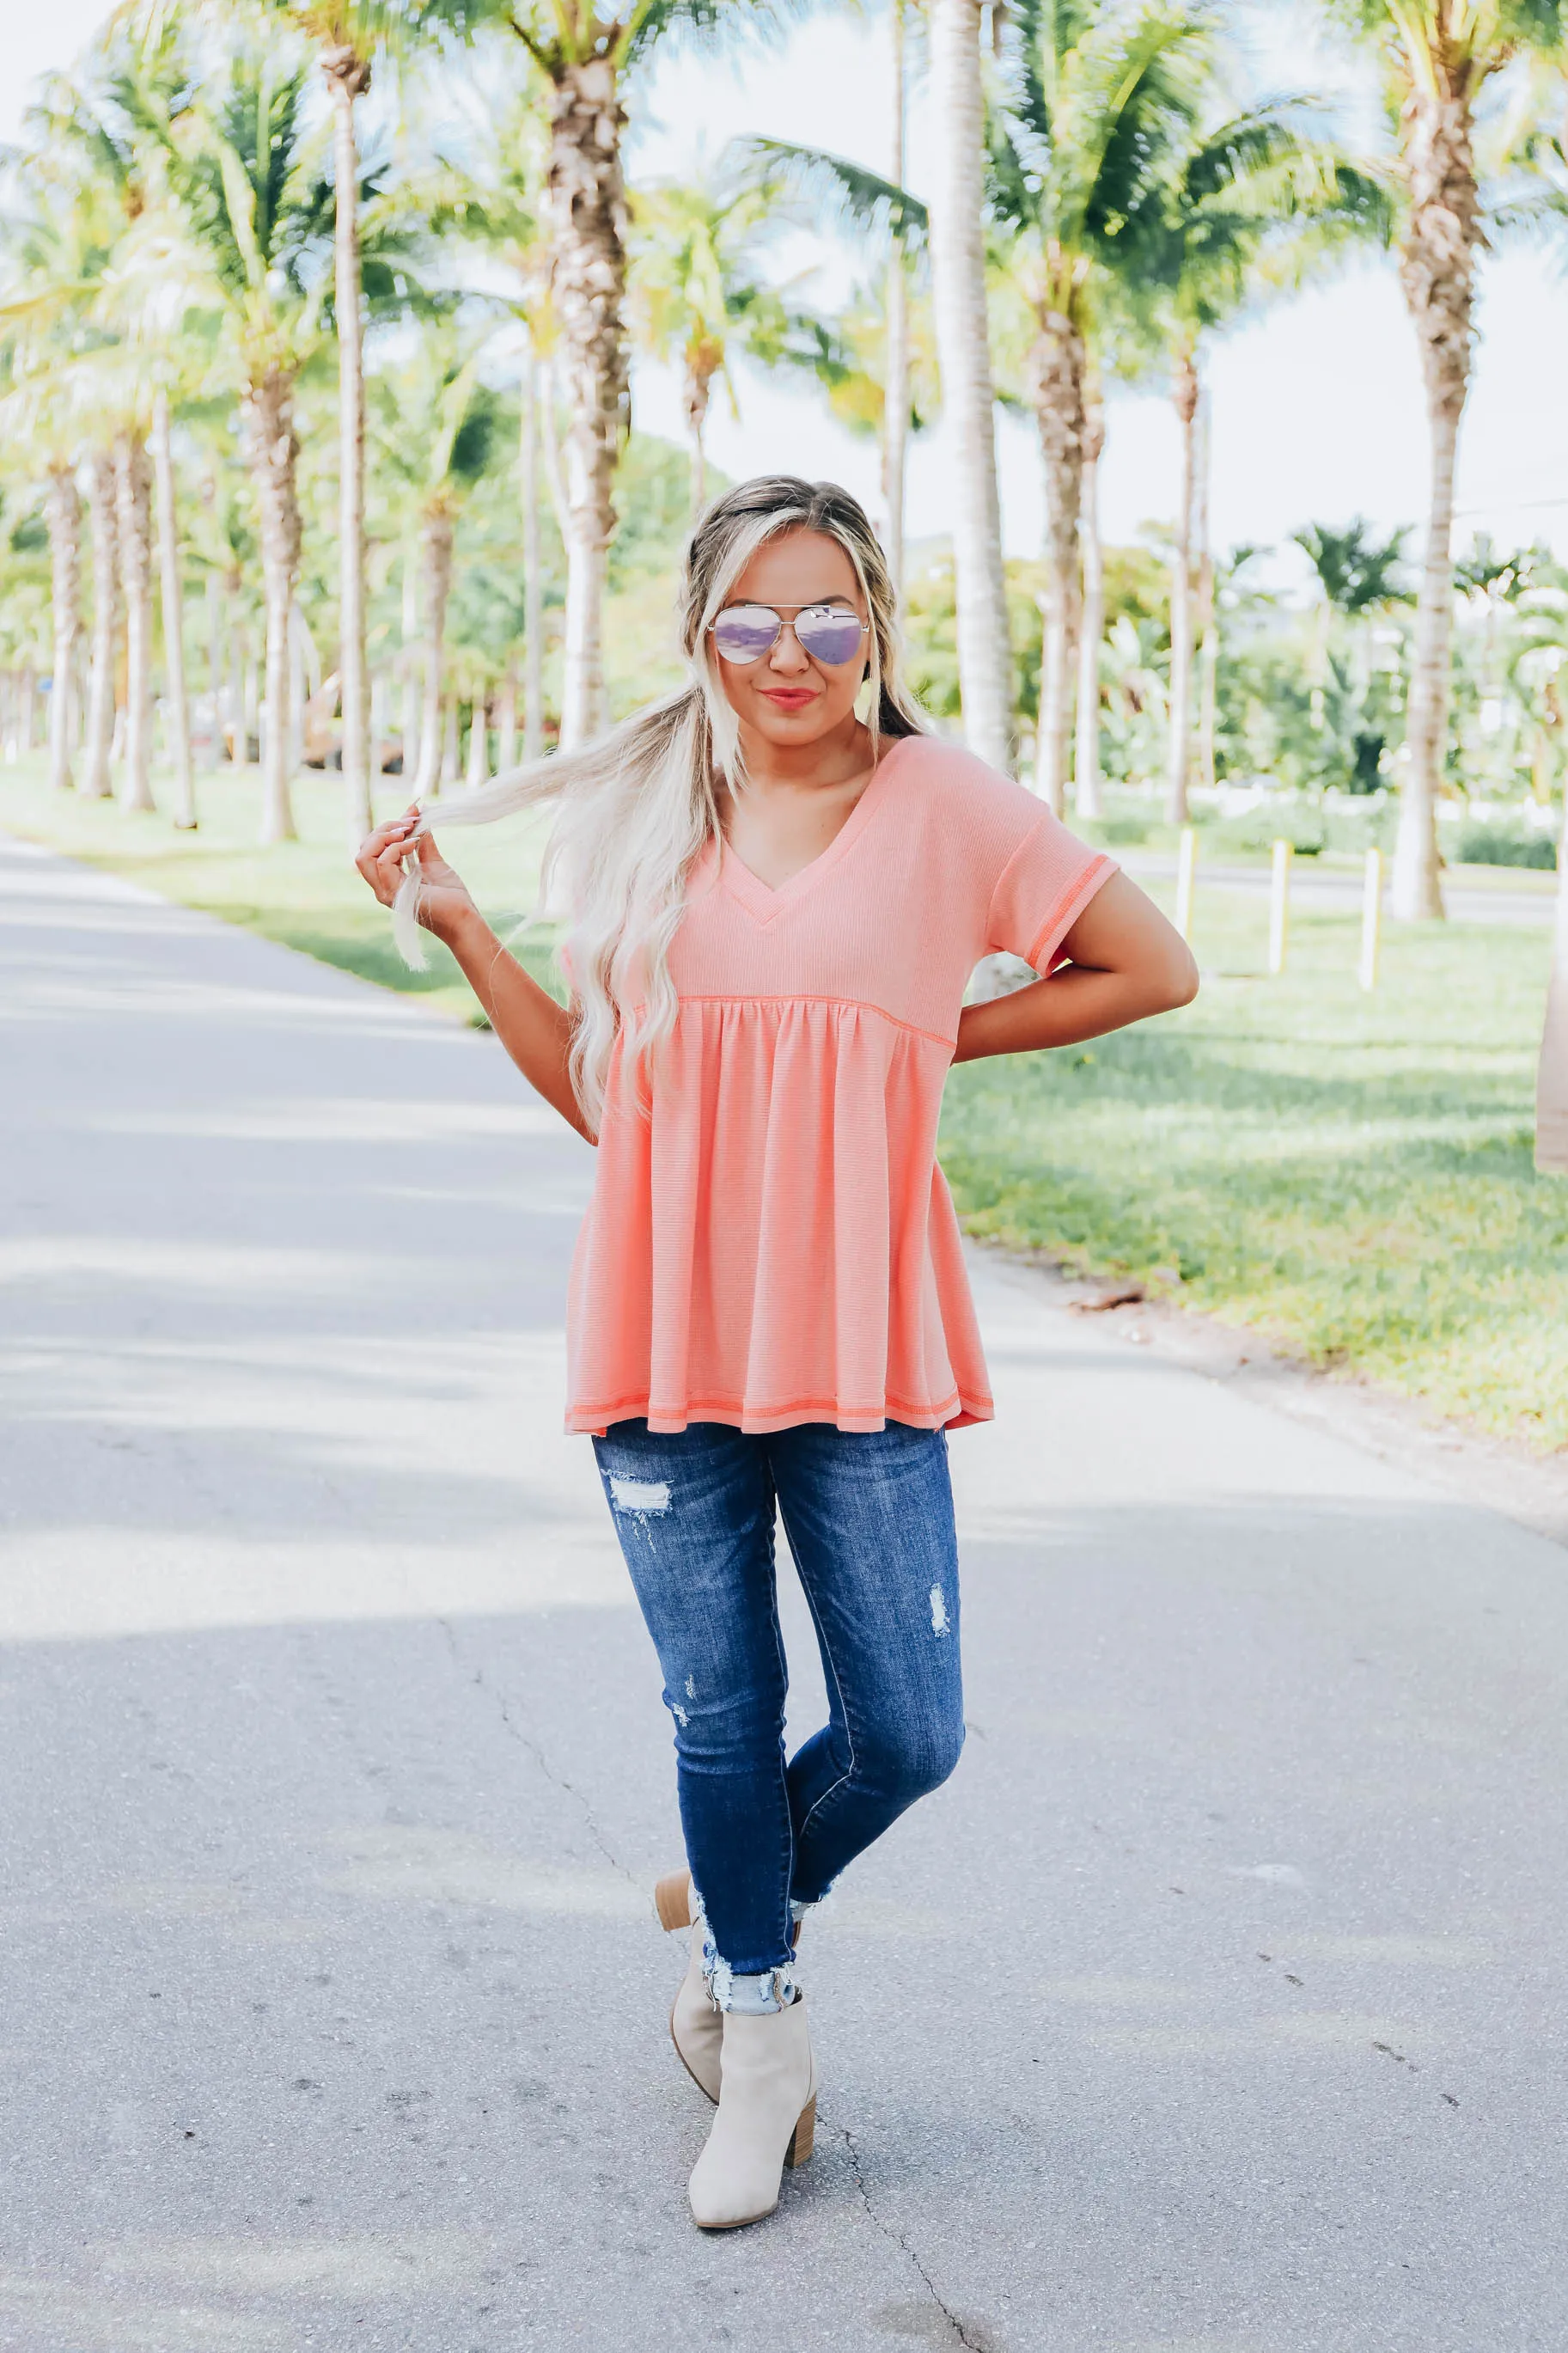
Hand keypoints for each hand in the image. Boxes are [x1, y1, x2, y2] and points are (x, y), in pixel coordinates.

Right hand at [354, 805, 475, 939]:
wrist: (463, 918)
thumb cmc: (450, 896)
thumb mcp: (433, 860)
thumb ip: (422, 840)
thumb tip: (419, 813)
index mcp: (388, 878)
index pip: (373, 847)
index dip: (389, 826)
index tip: (414, 813)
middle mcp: (381, 885)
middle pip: (364, 849)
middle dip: (384, 829)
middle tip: (410, 823)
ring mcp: (385, 891)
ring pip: (364, 856)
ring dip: (385, 837)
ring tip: (408, 833)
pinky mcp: (394, 894)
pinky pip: (382, 864)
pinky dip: (396, 848)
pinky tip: (413, 844)